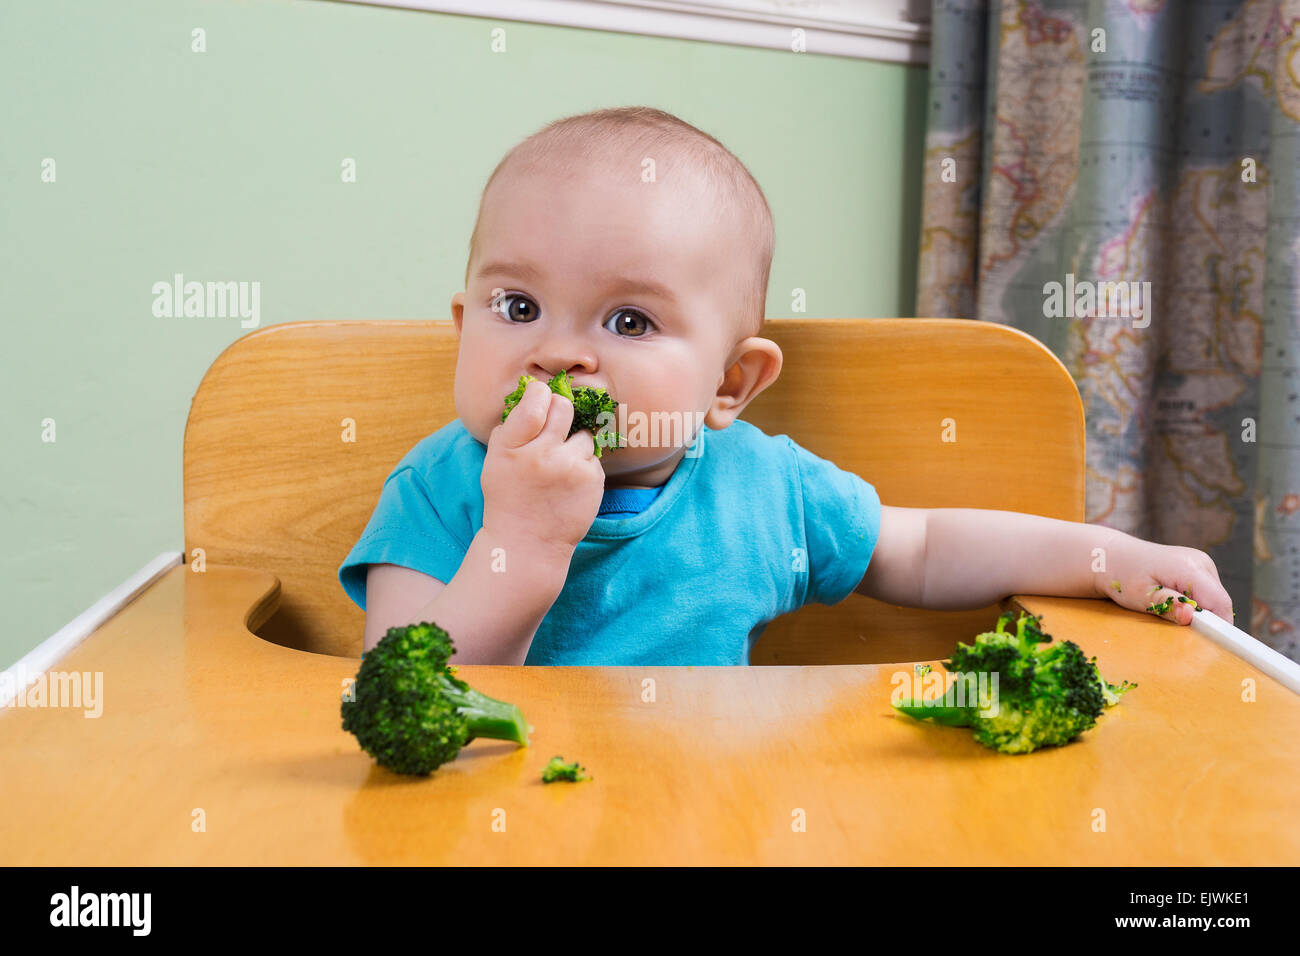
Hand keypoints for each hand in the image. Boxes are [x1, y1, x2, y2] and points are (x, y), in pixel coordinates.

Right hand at [481, 378, 604, 554]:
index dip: (540, 393)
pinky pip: (593, 457)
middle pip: (564, 407)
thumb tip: (534, 392)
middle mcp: (542, 455)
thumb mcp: (495, 460)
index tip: (540, 396)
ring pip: (583, 434)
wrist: (528, 544)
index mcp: (512, 447)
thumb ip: (511, 426)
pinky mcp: (593, 480)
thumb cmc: (509, 497)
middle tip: (554, 428)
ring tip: (559, 466)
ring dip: (574, 443)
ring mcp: (571, 468)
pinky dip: (584, 464)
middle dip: (561, 411)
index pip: (535, 401)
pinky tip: (569, 483)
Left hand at [1094, 534, 1232, 624]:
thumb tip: (1190, 616)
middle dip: (1205, 618)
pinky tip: (1171, 598)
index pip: (1220, 602)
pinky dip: (1194, 601)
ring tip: (1168, 605)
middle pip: (1219, 601)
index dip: (1218, 625)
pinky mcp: (1199, 566)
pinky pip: (1206, 591)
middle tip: (1176, 623)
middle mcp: (1201, 562)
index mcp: (1189, 567)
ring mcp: (1202, 562)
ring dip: (1198, 609)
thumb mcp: (1141, 596)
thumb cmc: (1123, 576)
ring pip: (1214, 597)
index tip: (1208, 641)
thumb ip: (1167, 606)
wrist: (1113, 557)